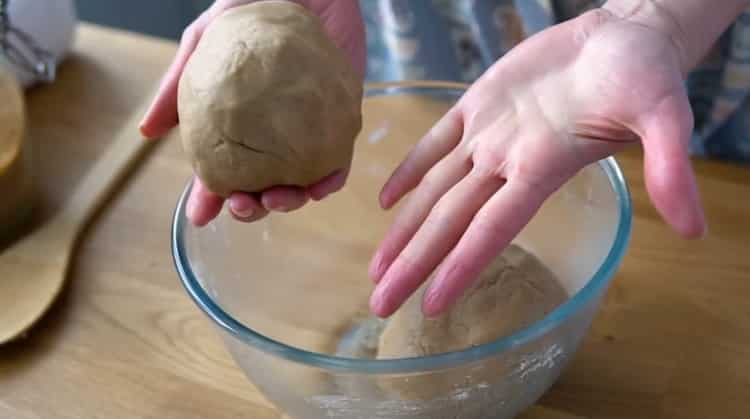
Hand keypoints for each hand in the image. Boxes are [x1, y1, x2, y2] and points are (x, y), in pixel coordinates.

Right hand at [140, 0, 365, 225]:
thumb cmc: (257, 4)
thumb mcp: (208, 38)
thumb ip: (180, 82)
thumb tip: (148, 131)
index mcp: (238, 120)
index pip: (221, 166)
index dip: (209, 194)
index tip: (199, 216)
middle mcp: (273, 132)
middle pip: (259, 185)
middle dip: (249, 208)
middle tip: (241, 207)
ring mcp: (307, 131)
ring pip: (299, 184)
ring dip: (288, 202)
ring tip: (278, 198)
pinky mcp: (342, 121)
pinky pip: (338, 162)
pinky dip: (329, 181)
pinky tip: (318, 187)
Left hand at [368, 8, 706, 317]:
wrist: (624, 36)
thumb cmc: (646, 74)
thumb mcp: (665, 114)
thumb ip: (671, 166)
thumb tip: (695, 230)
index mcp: (542, 168)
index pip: (492, 230)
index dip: (460, 267)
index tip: (430, 305)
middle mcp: (507, 161)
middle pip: (450, 221)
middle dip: (414, 263)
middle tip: (380, 303)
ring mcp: (489, 135)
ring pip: (435, 189)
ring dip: (404, 228)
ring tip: (377, 267)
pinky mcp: (479, 103)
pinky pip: (435, 141)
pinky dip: (409, 168)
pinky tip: (385, 198)